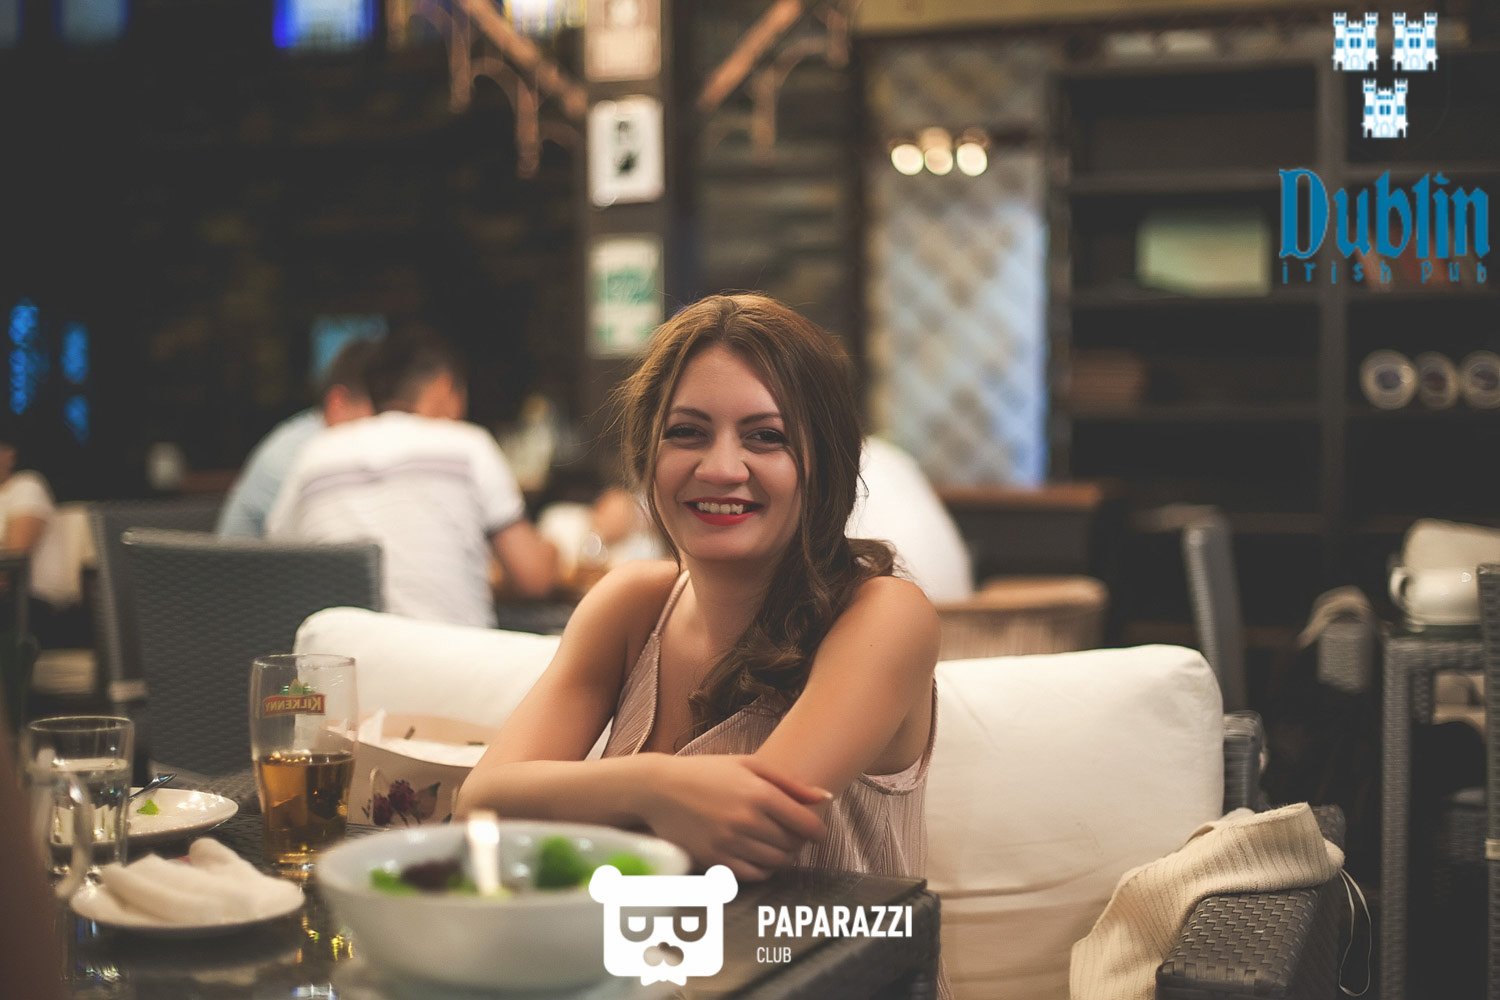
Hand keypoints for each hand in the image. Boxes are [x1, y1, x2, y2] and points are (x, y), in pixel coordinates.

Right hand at [638, 755, 829, 881]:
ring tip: (775, 843)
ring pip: (775, 862)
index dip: (817, 831)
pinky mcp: (714, 860)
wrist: (659, 789)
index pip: (806, 824)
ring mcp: (729, 843)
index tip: (816, 831)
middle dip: (798, 842)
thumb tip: (826, 797)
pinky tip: (759, 856)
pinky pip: (753, 875)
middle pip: (792, 845)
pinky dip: (764, 870)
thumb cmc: (706, 772)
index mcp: (759, 793)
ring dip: (783, 856)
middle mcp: (746, 820)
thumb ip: (790, 783)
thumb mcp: (749, 765)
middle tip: (791, 834)